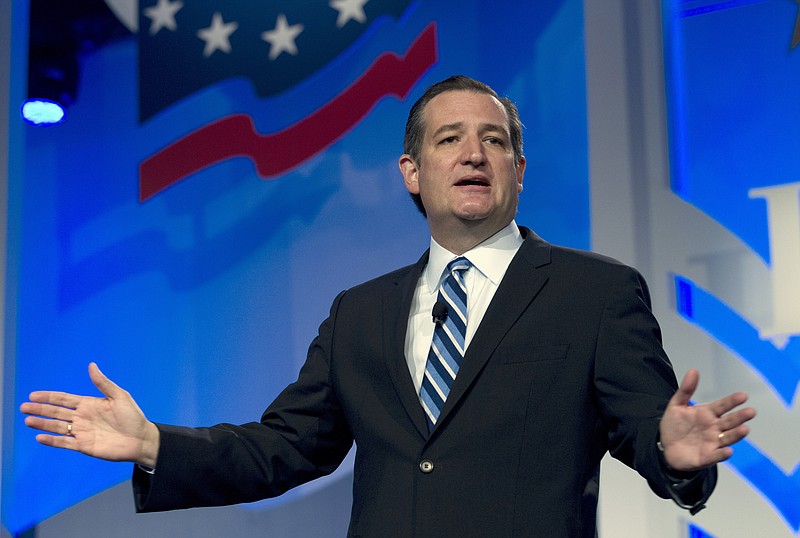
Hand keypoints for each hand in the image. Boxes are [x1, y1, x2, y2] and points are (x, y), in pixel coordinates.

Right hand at [19, 363, 159, 467]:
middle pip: (56, 413)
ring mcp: (82, 432)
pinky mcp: (84, 446)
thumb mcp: (119, 396)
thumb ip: (103, 383)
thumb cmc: (133, 416)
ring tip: (28, 420)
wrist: (141, 439)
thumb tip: (91, 365)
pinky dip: (52, 441)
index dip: (49, 397)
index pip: (64, 399)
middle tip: (24, 407)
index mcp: (89, 404)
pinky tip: (40, 437)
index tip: (33, 395)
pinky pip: (65, 443)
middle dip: (40, 409)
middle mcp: (82, 418)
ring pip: (57, 427)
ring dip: (43, 424)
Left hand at [659, 369, 755, 471]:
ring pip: (728, 438)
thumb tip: (693, 371)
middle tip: (751, 411)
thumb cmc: (675, 425)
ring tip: (744, 429)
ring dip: (736, 434)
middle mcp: (714, 428)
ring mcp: (712, 442)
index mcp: (708, 414)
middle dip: (740, 417)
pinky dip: (722, 454)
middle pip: (730, 422)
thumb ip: (686, 389)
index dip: (732, 401)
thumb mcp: (677, 405)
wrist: (666, 447)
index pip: (722, 406)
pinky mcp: (707, 457)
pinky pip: (716, 456)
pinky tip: (728, 450)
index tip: (743, 395)